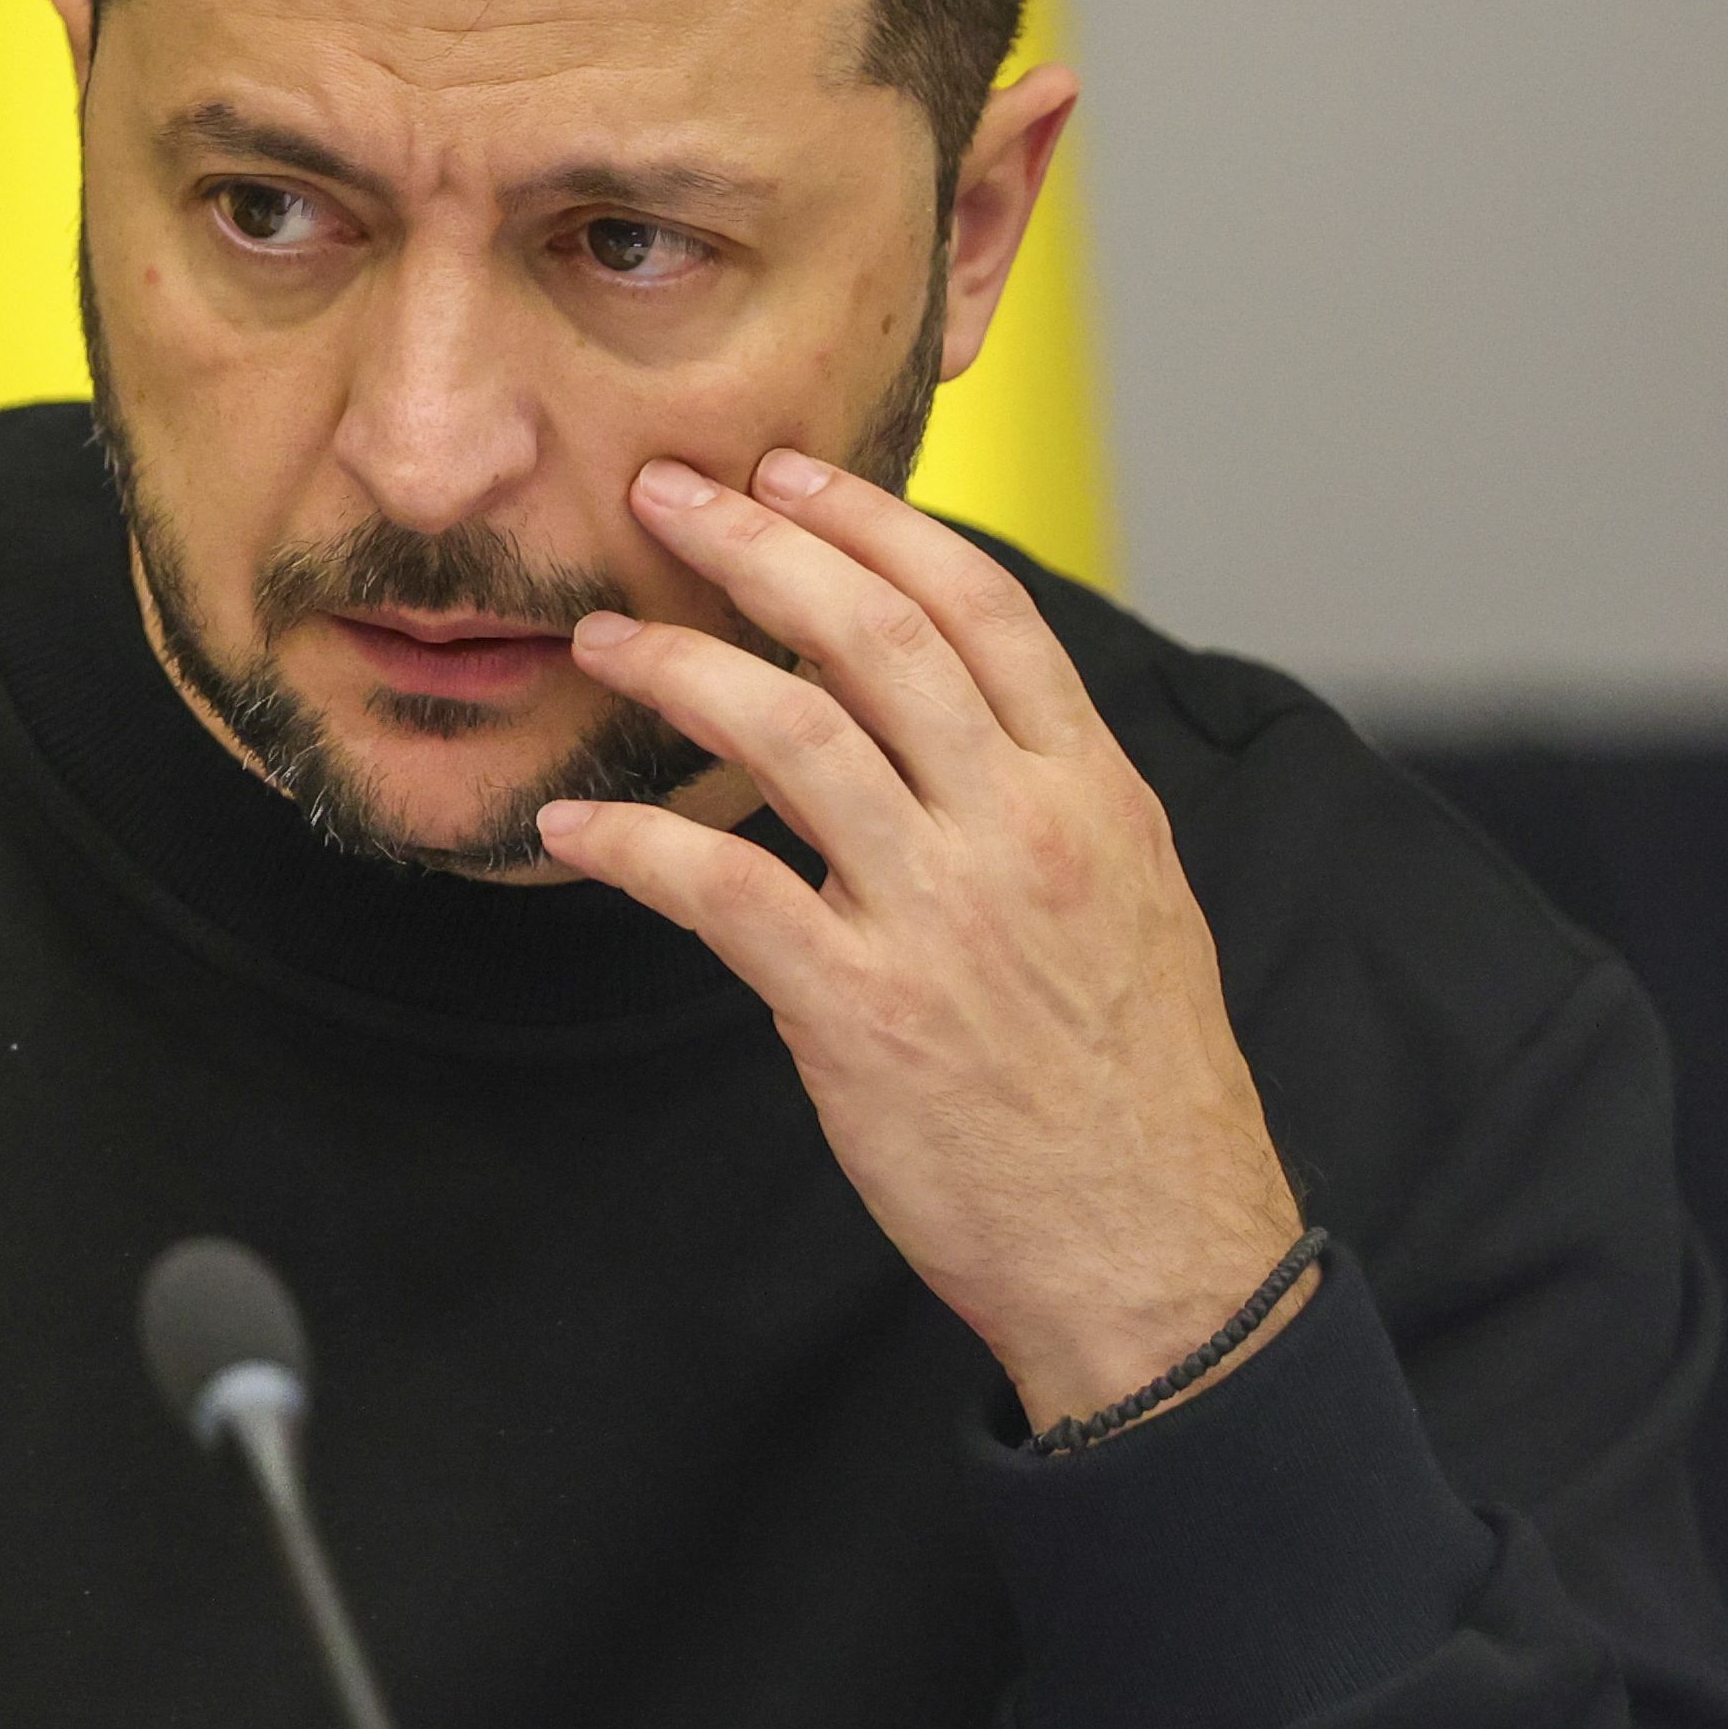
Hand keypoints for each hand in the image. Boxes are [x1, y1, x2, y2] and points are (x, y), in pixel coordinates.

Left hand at [536, 449, 1309, 1433]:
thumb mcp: (1130, 906)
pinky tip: (573, 825)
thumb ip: (1044, 800)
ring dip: (678, 666)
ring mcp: (941, 916)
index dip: (872, 521)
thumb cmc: (1133, 1093)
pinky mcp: (863, 1011)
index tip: (789, 474)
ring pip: (791, 733)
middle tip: (664, 495)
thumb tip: (948, 719)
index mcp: (1094, 793)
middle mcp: (1022, 831)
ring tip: (603, 638)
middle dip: (754, 544)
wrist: (1154, 1254)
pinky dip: (634, 841)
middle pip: (874, 635)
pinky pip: (722, 888)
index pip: (980, 607)